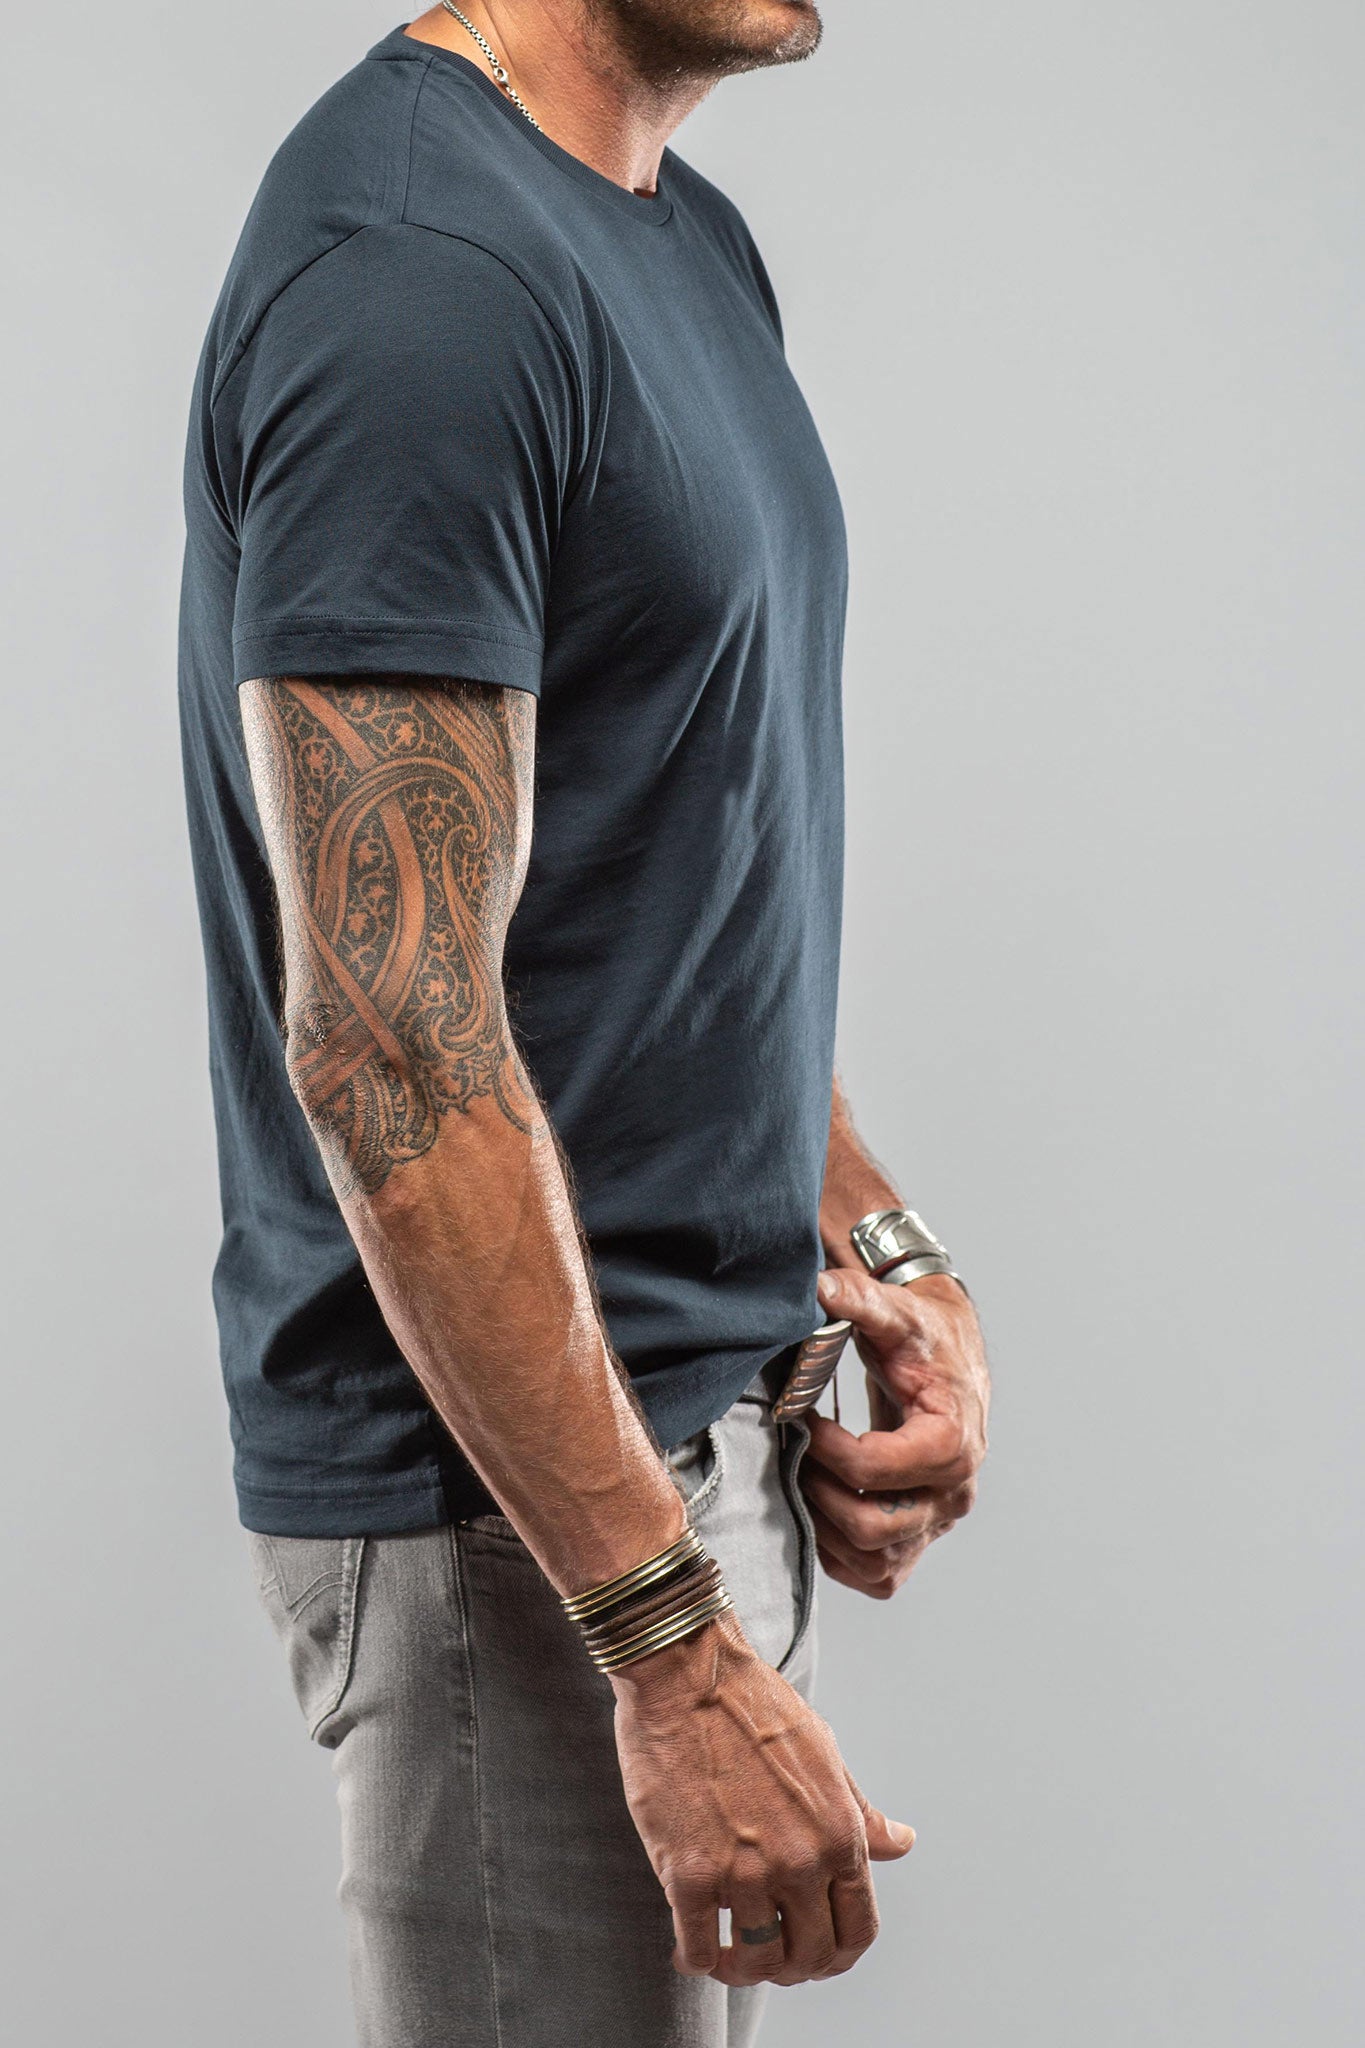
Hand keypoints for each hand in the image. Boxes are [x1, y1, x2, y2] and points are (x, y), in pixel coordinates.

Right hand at [611, 1611, 913, 1986]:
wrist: (689, 1675)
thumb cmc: (756, 1707)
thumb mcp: (825, 1755)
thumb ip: (861, 1813)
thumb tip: (902, 1843)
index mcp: (840, 1835)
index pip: (857, 1932)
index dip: (836, 1956)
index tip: (812, 1953)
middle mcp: (800, 1862)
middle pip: (809, 1958)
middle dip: (790, 1968)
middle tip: (765, 1957)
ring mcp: (744, 1872)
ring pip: (754, 1962)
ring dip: (740, 1968)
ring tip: (724, 1953)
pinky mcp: (688, 1874)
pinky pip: (698, 1950)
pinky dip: (695, 1959)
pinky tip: (689, 1945)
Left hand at [801, 1266, 989, 1599]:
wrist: (946, 1357)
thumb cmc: (922, 1338)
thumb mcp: (894, 1312)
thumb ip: (858, 1298)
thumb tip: (818, 1288)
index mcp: (954, 1440)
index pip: (875, 1469)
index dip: (825, 1449)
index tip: (802, 1417)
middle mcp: (954, 1492)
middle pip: (873, 1526)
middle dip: (819, 1492)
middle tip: (795, 1454)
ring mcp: (938, 1521)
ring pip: (874, 1560)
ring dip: (825, 1529)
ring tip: (802, 1479)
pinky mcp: (921, 1538)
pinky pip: (880, 1575)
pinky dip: (842, 1559)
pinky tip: (819, 1515)